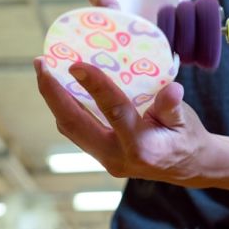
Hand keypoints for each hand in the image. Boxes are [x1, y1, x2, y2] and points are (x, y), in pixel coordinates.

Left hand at [34, 57, 213, 186]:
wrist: (187, 165)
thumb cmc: (186, 137)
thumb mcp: (185, 120)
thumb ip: (173, 106)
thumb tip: (172, 89)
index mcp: (141, 146)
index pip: (114, 111)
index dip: (94, 86)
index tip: (76, 64)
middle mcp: (117, 156)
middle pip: (75, 124)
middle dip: (52, 93)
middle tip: (40, 62)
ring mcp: (105, 158)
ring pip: (70, 128)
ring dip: (54, 99)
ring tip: (44, 69)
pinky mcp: (100, 155)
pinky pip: (76, 131)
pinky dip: (65, 107)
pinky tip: (61, 87)